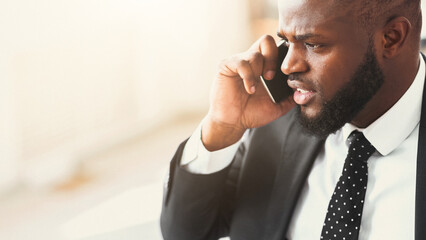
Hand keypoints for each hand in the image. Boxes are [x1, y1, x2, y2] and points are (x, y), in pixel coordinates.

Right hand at [202, 35, 295, 150]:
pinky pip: (241, 62)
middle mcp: (251, 60)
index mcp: (264, 66)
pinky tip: (250, 89)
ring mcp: (238, 61)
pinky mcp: (226, 66)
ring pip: (255, 53)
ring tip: (256, 89)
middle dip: (272, 57)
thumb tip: (307, 91)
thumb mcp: (277, 106)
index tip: (285, 73)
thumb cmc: (252, 114)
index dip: (283, 55)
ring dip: (259, 72)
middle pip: (266, 40)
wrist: (233, 123)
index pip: (276, 47)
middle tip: (271, 76)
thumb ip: (291, 98)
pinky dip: (248, 77)